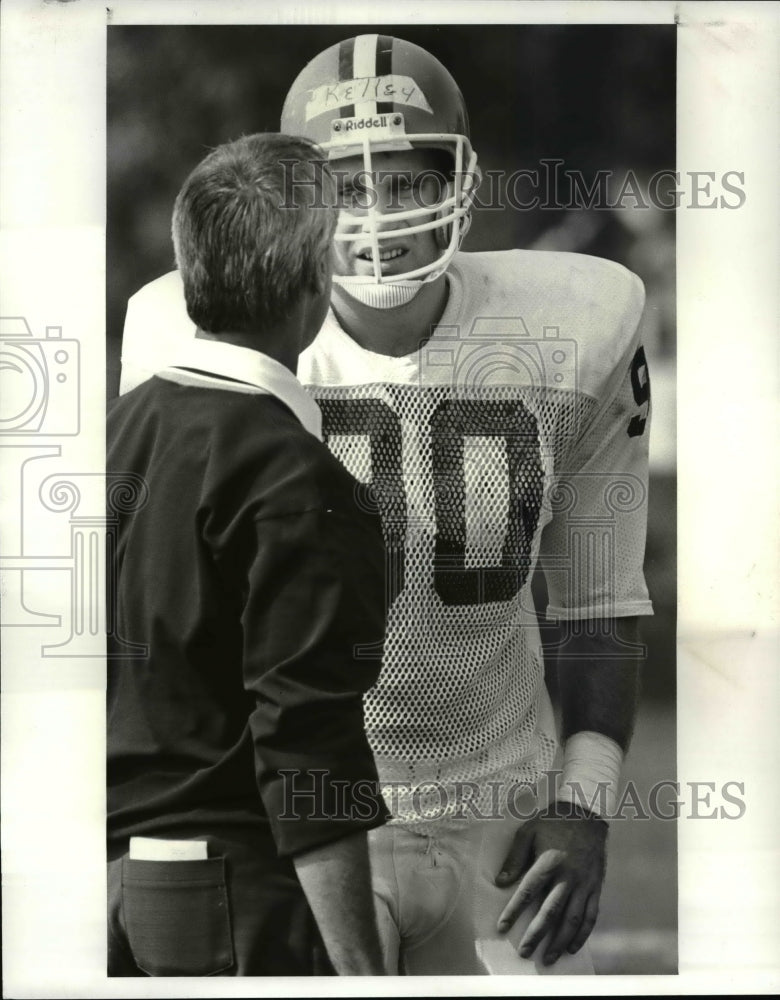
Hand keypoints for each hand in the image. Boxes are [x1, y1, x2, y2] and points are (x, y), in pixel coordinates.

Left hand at [494, 803, 607, 965]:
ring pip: (572, 919)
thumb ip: (515, 857)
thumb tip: (501, 882)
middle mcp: (568, 876)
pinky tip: (572, 947)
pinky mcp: (596, 887)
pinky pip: (590, 916)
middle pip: (550, 911)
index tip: (502, 927)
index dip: (514, 911)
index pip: (528, 891)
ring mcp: (585, 884)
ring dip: (559, 941)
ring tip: (547, 958)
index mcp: (549, 861)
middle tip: (524, 952)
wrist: (587, 814)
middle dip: (536, 934)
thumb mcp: (529, 831)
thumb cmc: (553, 821)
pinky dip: (582, 934)